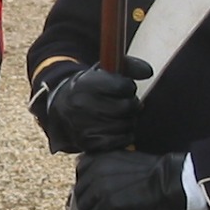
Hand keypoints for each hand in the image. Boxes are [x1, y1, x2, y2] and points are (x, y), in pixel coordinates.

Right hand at [37, 57, 152, 153]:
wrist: (61, 110)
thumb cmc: (90, 88)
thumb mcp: (103, 71)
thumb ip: (128, 66)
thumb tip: (148, 72)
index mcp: (85, 83)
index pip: (123, 86)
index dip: (128, 87)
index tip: (123, 88)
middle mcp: (82, 104)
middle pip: (127, 107)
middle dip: (132, 105)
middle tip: (125, 104)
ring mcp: (84, 125)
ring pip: (126, 125)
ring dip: (129, 121)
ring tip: (119, 116)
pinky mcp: (88, 143)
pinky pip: (121, 141)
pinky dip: (125, 136)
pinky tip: (117, 129)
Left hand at [73, 149, 187, 209]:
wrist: (169, 180)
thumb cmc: (154, 170)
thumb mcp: (125, 158)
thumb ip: (109, 164)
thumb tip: (99, 177)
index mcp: (100, 157)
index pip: (81, 171)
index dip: (83, 184)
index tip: (88, 193)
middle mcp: (96, 170)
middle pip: (80, 192)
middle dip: (83, 204)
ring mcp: (101, 188)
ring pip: (84, 208)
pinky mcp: (108, 205)